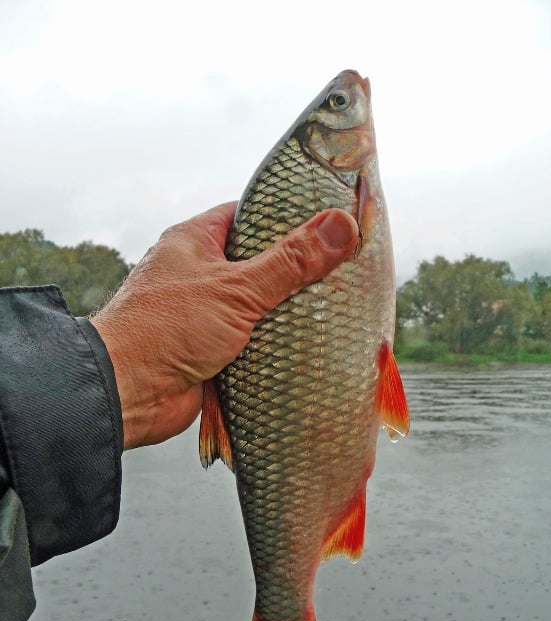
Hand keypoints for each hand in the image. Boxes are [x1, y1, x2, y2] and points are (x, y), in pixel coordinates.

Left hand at [91, 201, 358, 449]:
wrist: (126, 393)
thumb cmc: (167, 328)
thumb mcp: (236, 288)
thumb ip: (290, 261)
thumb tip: (342, 225)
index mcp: (195, 241)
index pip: (249, 215)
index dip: (288, 217)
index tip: (329, 222)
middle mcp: (197, 274)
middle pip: (258, 264)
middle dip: (296, 271)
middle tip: (342, 270)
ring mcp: (203, 314)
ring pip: (257, 306)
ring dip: (286, 313)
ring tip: (335, 309)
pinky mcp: (210, 352)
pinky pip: (250, 342)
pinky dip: (274, 346)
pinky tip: (308, 346)